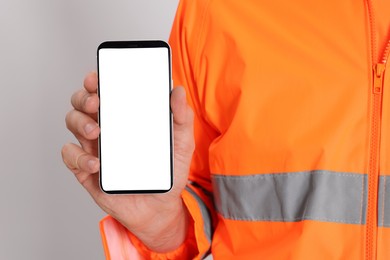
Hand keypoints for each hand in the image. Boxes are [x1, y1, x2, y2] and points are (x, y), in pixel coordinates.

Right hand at [61, 72, 194, 251]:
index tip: (98, 76)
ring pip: (72, 123)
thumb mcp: (182, 144)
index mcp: (126, 117)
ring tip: (97, 132)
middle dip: (84, 97)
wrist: (159, 209)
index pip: (106, 90)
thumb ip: (182, 118)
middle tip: (97, 102)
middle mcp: (107, 128)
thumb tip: (178, 90)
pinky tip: (96, 163)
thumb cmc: (168, 173)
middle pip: (82, 103)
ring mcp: (94, 148)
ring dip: (80, 123)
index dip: (96, 80)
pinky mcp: (87, 170)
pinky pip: (71, 157)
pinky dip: (78, 157)